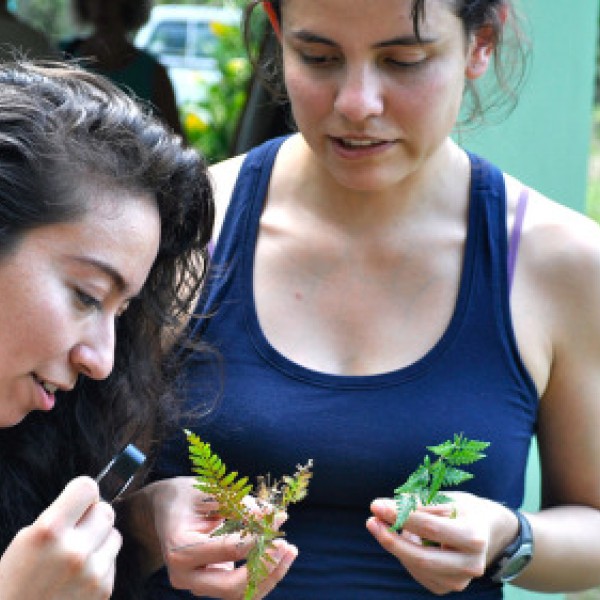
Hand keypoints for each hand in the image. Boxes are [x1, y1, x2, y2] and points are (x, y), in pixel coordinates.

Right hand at [0, 476, 121, 599]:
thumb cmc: (13, 584)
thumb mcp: (25, 541)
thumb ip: (59, 517)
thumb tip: (89, 500)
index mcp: (49, 531)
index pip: (87, 488)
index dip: (82, 492)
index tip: (77, 500)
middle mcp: (74, 550)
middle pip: (106, 510)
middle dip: (93, 516)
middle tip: (77, 529)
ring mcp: (92, 573)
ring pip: (114, 535)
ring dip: (100, 540)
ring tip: (77, 556)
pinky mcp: (103, 590)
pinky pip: (112, 562)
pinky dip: (100, 564)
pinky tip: (78, 577)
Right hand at [148, 476, 297, 598]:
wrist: (166, 509)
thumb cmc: (188, 495)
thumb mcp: (211, 491)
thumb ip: (240, 503)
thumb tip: (271, 515)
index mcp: (179, 548)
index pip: (228, 548)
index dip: (258, 535)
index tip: (278, 517)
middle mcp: (184, 575)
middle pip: (231, 586)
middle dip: (265, 567)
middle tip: (286, 544)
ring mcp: (196, 584)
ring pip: (239, 595)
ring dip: (269, 576)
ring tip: (289, 551)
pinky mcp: (209, 585)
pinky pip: (239, 591)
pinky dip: (261, 577)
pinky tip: (278, 556)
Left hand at [366, 492, 516, 593]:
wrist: (486, 532)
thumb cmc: (462, 509)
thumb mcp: (445, 498)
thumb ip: (416, 503)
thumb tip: (382, 507)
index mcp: (473, 536)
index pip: (429, 527)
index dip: (400, 516)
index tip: (376, 505)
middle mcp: (470, 565)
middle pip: (421, 557)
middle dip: (391, 539)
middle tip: (371, 520)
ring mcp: (459, 581)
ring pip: (416, 566)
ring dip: (395, 545)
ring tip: (386, 523)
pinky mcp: (446, 587)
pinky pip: (416, 571)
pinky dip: (405, 553)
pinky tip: (405, 539)